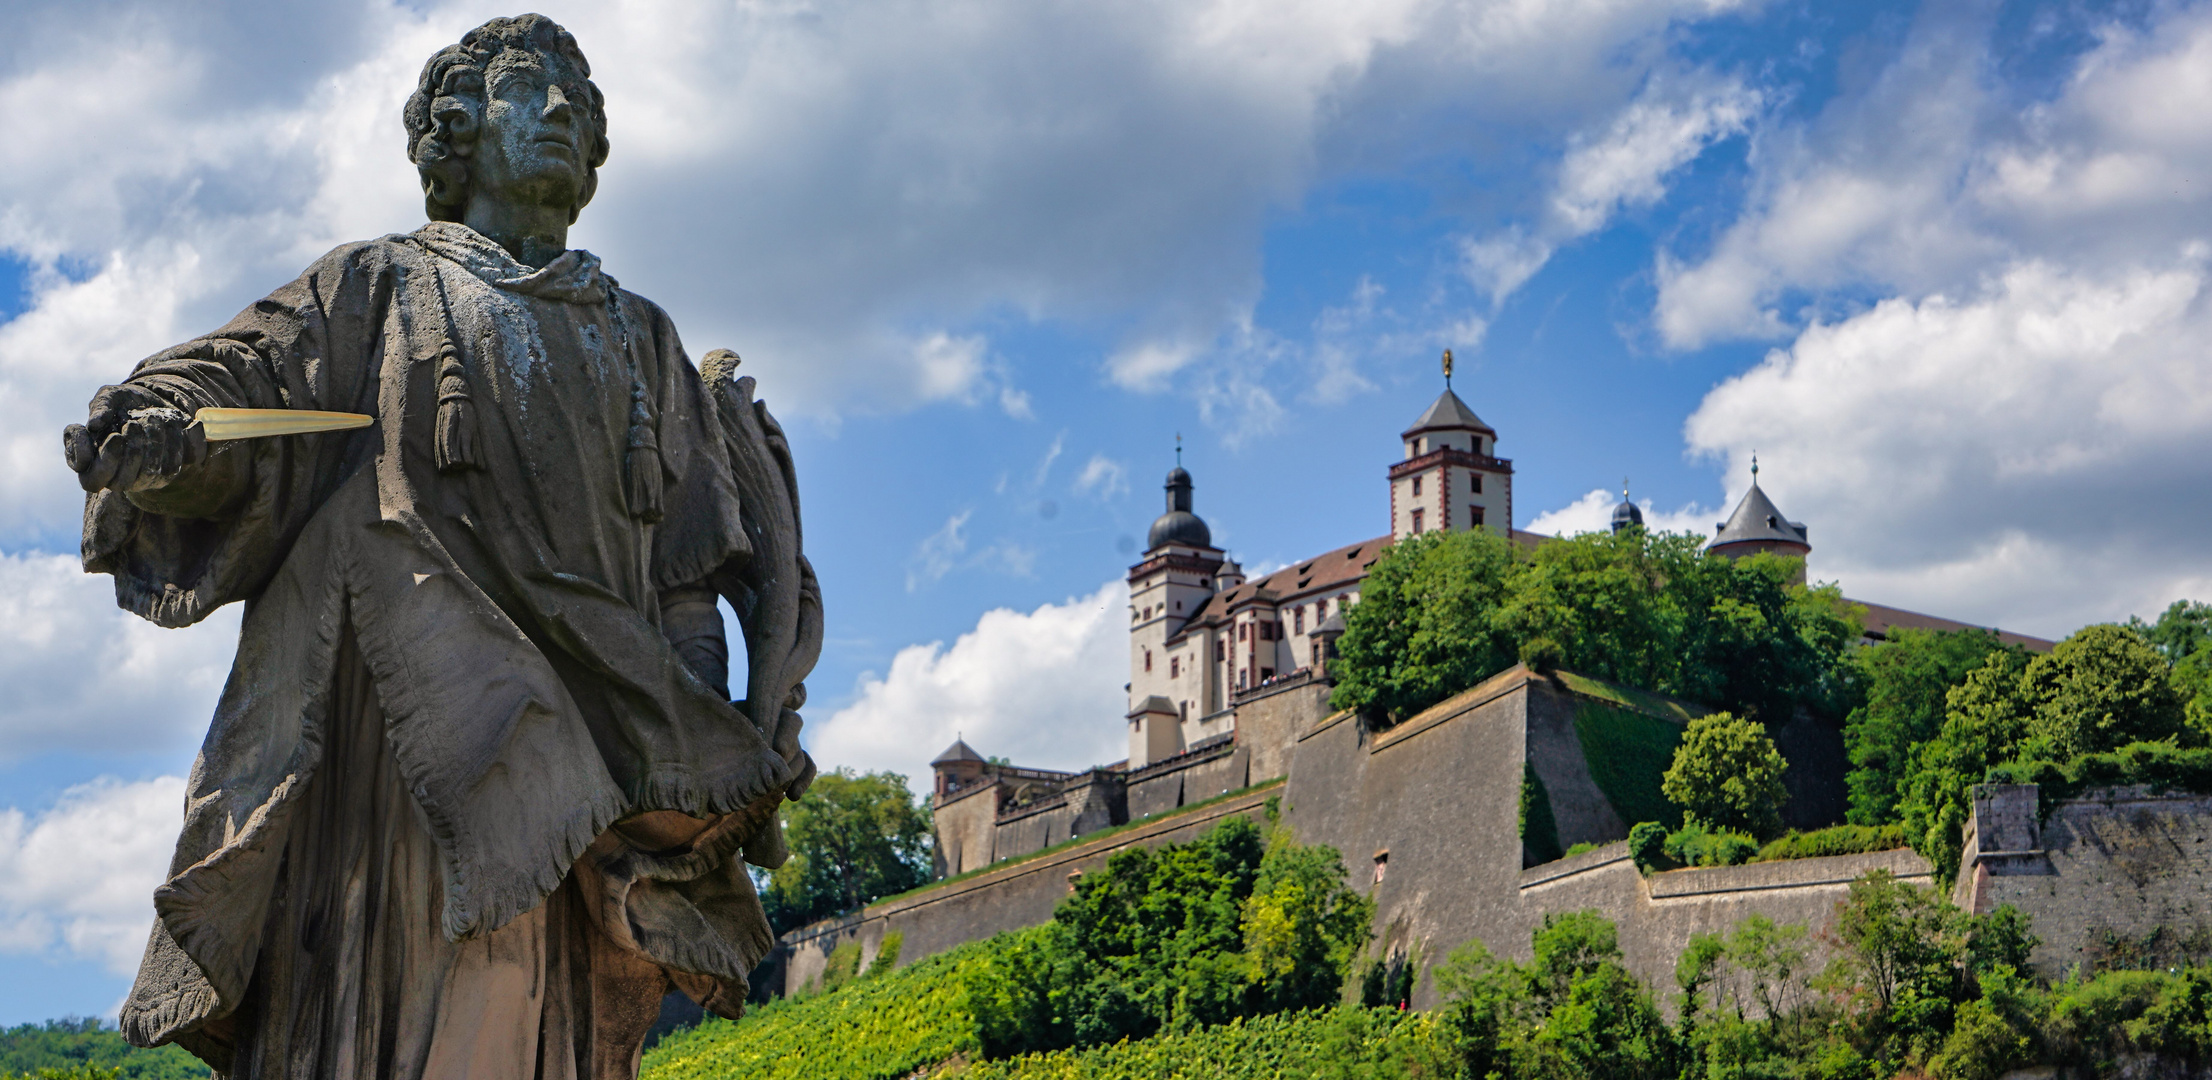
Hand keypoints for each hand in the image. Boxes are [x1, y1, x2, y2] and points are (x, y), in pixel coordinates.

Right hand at [63, 385, 207, 493]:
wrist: (155, 402)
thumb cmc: (124, 402)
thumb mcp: (110, 397)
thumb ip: (100, 407)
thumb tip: (94, 424)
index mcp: (94, 462)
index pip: (92, 480)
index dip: (105, 461)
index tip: (115, 436)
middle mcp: (117, 476)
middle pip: (122, 482)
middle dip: (131, 452)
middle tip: (133, 424)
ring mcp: (143, 478)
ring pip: (149, 474)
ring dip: (153, 445)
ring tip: (153, 418)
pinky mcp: (167, 473)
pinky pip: (173, 467)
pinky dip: (176, 443)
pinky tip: (173, 423)